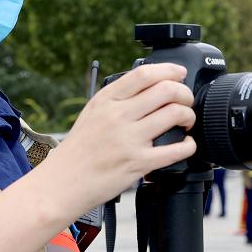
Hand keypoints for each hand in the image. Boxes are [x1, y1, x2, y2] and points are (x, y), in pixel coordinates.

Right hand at [38, 62, 196, 217]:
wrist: (63, 182)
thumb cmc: (79, 150)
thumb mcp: (92, 113)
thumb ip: (117, 99)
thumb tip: (149, 86)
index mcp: (106, 100)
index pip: (144, 74)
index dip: (168, 70)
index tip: (179, 73)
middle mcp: (117, 116)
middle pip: (166, 90)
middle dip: (184, 93)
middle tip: (186, 101)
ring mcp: (128, 139)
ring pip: (175, 114)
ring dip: (189, 116)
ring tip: (185, 122)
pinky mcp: (138, 163)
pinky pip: (176, 150)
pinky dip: (189, 145)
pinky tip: (186, 144)